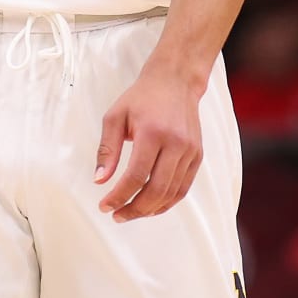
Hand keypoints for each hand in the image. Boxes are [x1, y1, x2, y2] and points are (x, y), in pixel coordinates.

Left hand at [94, 68, 203, 221]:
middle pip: (156, 190)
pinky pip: (183, 188)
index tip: (105, 206)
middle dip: (135, 209)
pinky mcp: (197, 156)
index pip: (136, 176)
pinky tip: (151, 206)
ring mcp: (190, 151)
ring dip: (150, 209)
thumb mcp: (115, 117)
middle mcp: (175, 144)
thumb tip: (100, 181)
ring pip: (171, 193)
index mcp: (152, 133)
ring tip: (131, 213)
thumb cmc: (141, 98)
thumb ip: (107, 150)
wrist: (175, 81)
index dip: (119, 196)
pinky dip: (167, 202)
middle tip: (117, 216)